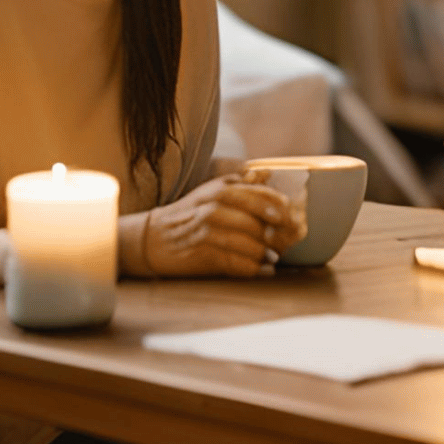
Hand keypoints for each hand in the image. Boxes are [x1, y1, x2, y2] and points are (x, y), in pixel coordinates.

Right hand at [140, 170, 306, 278]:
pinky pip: (238, 263)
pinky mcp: (203, 254)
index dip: (283, 210)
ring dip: (265, 254)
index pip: (263, 197)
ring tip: (271, 257)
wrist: (152, 238)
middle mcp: (215, 208)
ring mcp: (208, 232)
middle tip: (285, 243)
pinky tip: (261, 270)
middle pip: (260, 223)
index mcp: (221, 190)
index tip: (292, 220)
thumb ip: (241, 183)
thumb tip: (269, 172)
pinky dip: (253, 268)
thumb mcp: (211, 191)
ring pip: (251, 244)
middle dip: (277, 236)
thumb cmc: (188, 213)